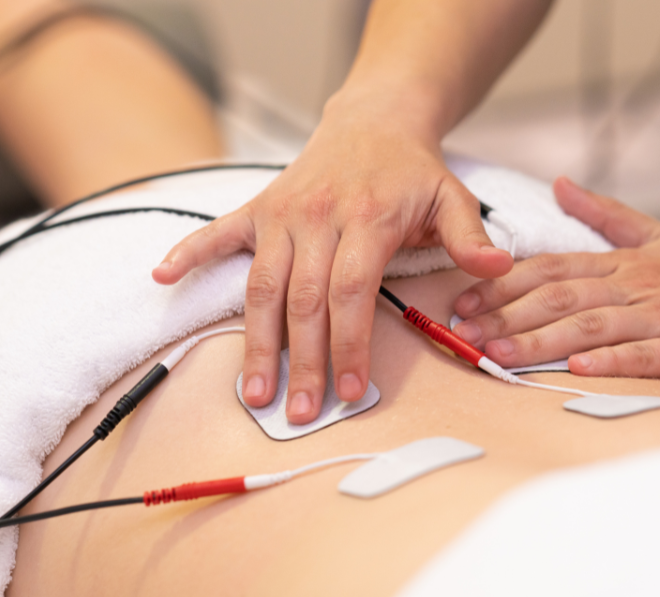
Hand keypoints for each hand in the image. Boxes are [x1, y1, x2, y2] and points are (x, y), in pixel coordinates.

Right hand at [153, 97, 512, 422]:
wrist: (373, 120)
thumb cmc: (411, 171)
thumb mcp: (452, 197)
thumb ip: (471, 236)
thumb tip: (497, 269)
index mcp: (367, 218)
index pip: (351, 293)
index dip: (348, 345)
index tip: (350, 392)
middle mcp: (317, 216)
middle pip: (303, 300)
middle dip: (302, 362)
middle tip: (300, 413)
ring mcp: (281, 212)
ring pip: (261, 285)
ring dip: (255, 342)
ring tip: (253, 393)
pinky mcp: (257, 208)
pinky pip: (217, 233)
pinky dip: (188, 255)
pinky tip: (162, 280)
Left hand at [452, 177, 659, 387]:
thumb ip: (608, 216)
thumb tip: (561, 185)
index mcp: (627, 262)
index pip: (553, 268)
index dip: (503, 283)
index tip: (464, 299)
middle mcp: (639, 285)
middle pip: (561, 296)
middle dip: (506, 315)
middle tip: (463, 332)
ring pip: (592, 325)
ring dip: (541, 342)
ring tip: (498, 356)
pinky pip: (645, 355)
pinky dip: (609, 361)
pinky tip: (575, 371)